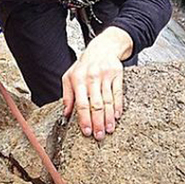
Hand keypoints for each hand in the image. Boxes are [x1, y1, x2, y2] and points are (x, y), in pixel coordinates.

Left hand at [62, 26, 132, 140]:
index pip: (81, 103)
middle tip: (99, 136)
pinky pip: (118, 93)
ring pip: (108, 101)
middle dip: (97, 122)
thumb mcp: (70, 76)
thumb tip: (65, 114)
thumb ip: (67, 95)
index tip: (87, 132)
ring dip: (109, 118)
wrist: (102, 47)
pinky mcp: (117, 74)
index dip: (84, 119)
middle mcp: (92, 77)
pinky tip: (117, 116)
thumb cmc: (84, 65)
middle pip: (96, 104)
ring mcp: (105, 75)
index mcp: (78, 79)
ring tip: (109, 130)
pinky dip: (118, 106)